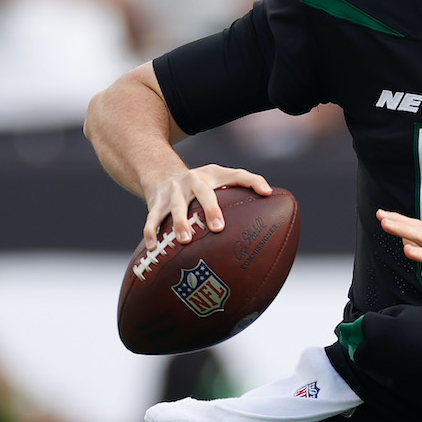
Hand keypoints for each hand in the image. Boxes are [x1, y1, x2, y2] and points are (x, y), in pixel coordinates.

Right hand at [142, 164, 271, 249]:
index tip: (266, 193)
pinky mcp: (155, 203)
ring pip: (175, 207)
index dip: (252, 181)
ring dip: (178, 223)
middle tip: (218, 228)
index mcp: (212, 175)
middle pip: (203, 192)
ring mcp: (172, 192)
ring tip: (184, 241)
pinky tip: (153, 248)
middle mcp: (192, 181)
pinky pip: (152, 219)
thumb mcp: (222, 177)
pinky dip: (151, 232)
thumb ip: (247, 182)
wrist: (161, 174)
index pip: (237, 174)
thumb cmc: (202, 182)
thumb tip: (270, 194)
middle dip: (210, 209)